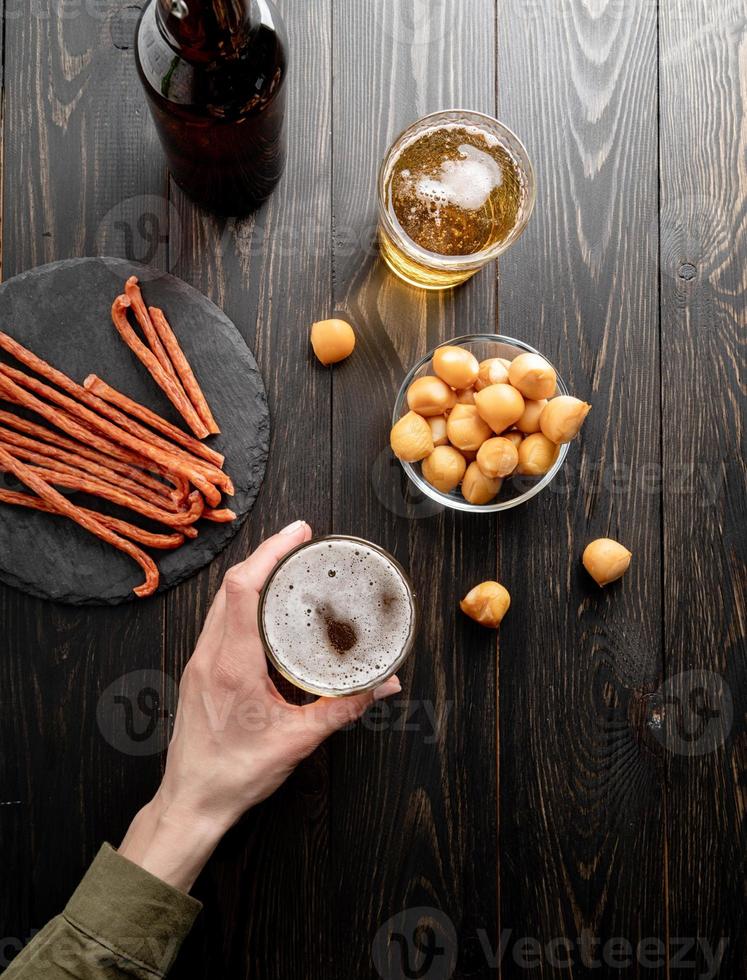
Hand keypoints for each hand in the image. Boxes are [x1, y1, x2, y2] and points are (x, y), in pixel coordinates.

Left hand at [119, 520, 400, 891]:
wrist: (191, 802)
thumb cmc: (236, 774)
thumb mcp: (298, 741)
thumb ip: (343, 709)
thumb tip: (383, 684)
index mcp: (232, 665)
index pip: (243, 590)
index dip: (270, 553)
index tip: (298, 534)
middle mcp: (210, 655)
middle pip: (231, 585)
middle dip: (266, 554)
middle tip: (300, 539)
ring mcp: (199, 661)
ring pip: (221, 601)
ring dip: (251, 575)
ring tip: (286, 564)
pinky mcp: (199, 671)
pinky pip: (218, 619)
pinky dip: (242, 600)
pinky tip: (264, 606)